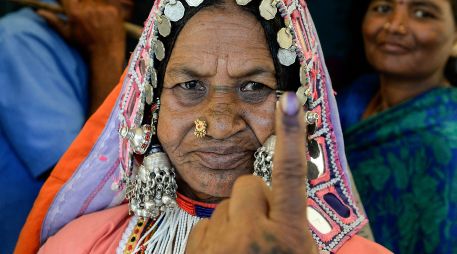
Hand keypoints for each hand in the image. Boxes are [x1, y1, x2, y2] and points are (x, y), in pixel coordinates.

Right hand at [37, 0, 125, 56]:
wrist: (106, 56)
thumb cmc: (85, 47)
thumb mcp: (67, 35)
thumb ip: (54, 21)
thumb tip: (39, 12)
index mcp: (74, 13)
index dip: (67, 1)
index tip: (70, 5)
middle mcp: (88, 8)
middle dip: (82, 4)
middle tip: (85, 17)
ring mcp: (102, 9)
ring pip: (95, 0)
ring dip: (94, 6)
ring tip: (96, 19)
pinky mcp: (114, 11)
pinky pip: (108, 4)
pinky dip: (106, 9)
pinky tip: (106, 21)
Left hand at [186, 92, 317, 253]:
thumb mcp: (299, 250)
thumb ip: (293, 221)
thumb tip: (283, 193)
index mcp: (288, 236)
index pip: (290, 174)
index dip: (291, 134)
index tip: (288, 100)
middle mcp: (252, 236)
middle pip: (249, 184)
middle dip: (256, 199)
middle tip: (263, 230)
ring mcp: (220, 244)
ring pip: (225, 204)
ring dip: (235, 221)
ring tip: (243, 250)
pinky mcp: (195, 250)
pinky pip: (206, 223)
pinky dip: (215, 235)